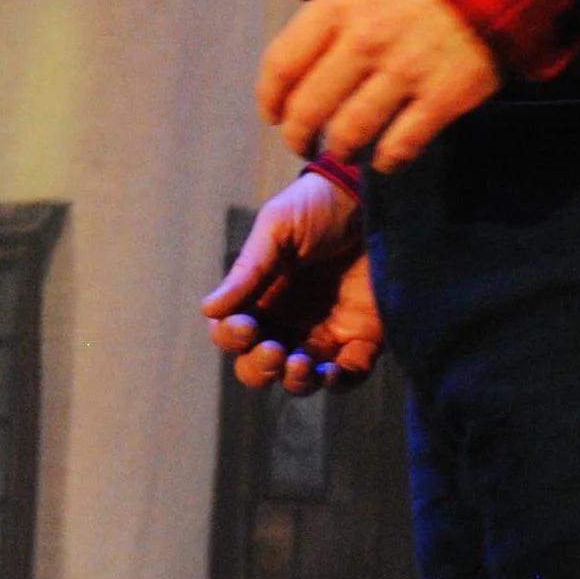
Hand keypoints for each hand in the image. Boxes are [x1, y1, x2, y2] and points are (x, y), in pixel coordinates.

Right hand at [203, 170, 382, 388]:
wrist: (371, 196)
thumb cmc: (316, 206)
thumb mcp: (276, 229)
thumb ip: (247, 271)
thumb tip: (208, 310)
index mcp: (260, 296)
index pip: (232, 334)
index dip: (231, 337)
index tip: (246, 325)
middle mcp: (287, 321)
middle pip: (260, 366)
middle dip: (259, 368)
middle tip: (272, 351)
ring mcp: (325, 332)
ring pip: (299, 379)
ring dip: (294, 381)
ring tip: (300, 364)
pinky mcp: (362, 336)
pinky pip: (349, 374)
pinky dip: (339, 382)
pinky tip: (331, 373)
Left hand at [258, 0, 499, 170]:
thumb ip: (327, 24)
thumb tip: (298, 75)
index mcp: (338, 6)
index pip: (281, 64)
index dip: (269, 99)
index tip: (274, 115)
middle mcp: (364, 40)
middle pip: (309, 108)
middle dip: (297, 135)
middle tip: (302, 143)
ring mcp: (403, 72)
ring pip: (348, 133)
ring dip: (339, 149)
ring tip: (342, 150)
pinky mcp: (441, 99)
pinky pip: (399, 145)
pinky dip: (385, 160)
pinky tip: (384, 158)